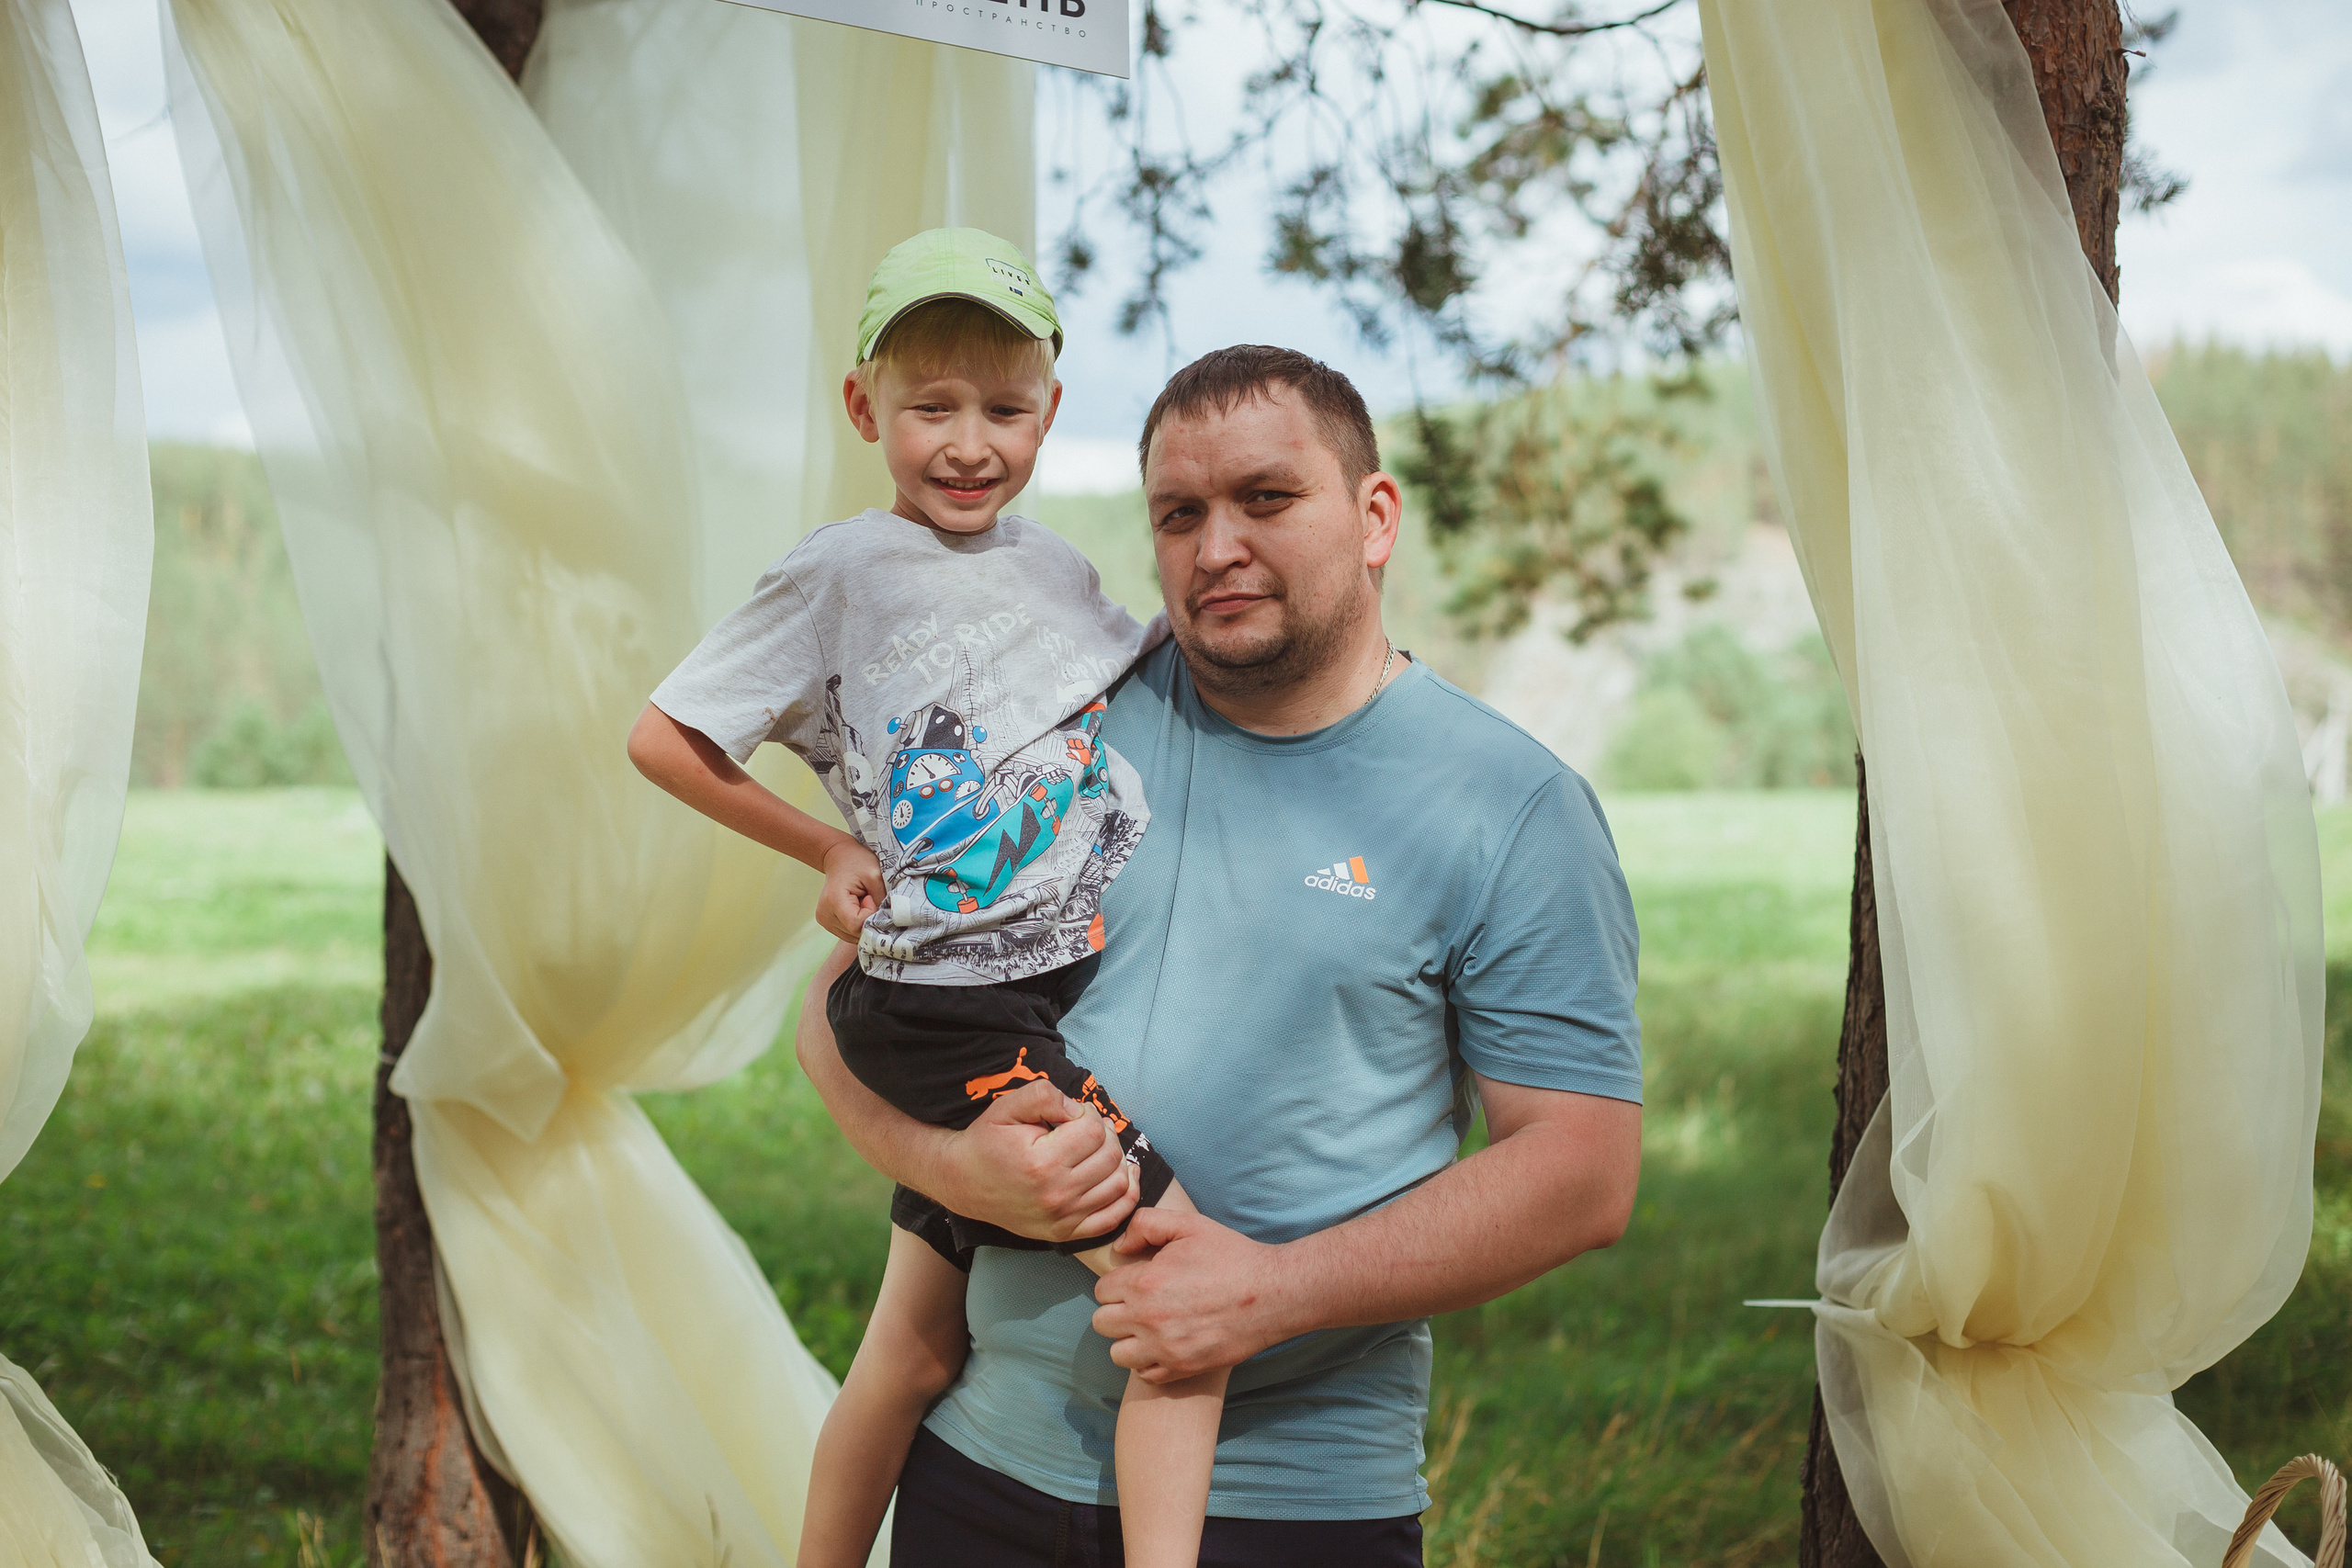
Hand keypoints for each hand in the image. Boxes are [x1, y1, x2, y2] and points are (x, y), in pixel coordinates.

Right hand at [815, 839, 885, 942]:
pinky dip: (858, 924)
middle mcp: (825, 915)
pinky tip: (857, 907)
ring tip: (861, 901)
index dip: (870, 915)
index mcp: (833, 902)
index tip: (870, 897)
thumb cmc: (857, 862)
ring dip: (863, 922)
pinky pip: (849, 933)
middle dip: (868, 920)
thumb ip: (882, 899)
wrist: (838, 856)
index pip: (857, 925)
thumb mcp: (874, 875)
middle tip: (868, 898)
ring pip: (853, 936)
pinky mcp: (827, 923)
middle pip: (855, 933)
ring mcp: (824, 921)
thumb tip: (887, 920)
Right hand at [933, 1079, 1139, 1243]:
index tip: (1074, 1113)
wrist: (962, 1182)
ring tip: (1099, 1147)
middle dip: (1105, 1134)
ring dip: (1117, 1159)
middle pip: (1110, 1156)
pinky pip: (1113, 1216)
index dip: (1088, 1114)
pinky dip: (1125, 1194)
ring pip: (1118, 1183)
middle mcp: (1055, 1195)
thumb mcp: (1007, 1107)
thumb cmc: (987, 1141)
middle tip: (1087, 1127)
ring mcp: (1062, 1218)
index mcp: (1041, 1163)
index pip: (1093, 1131)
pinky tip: (1120, 1174)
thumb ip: (1044, 1096)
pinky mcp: (1065, 1233)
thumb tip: (1077, 1108)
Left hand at [1090, 1209, 1291, 1381]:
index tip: (1135, 1280)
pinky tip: (1165, 1344)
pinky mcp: (1183, 1369)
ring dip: (1127, 1340)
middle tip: (1139, 1302)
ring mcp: (1165, 1349)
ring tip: (1148, 1327)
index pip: (1101, 1290)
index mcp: (1145, 1283)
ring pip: (1118, 1353)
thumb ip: (1146, 1224)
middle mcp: (1149, 1320)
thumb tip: (1120, 1246)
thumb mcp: (1189, 1226)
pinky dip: (1149, 1361)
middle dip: (1116, 1310)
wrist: (1272, 1294)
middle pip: (1102, 1323)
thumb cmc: (1231, 1257)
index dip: (1117, 1283)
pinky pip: (1145, 1374)